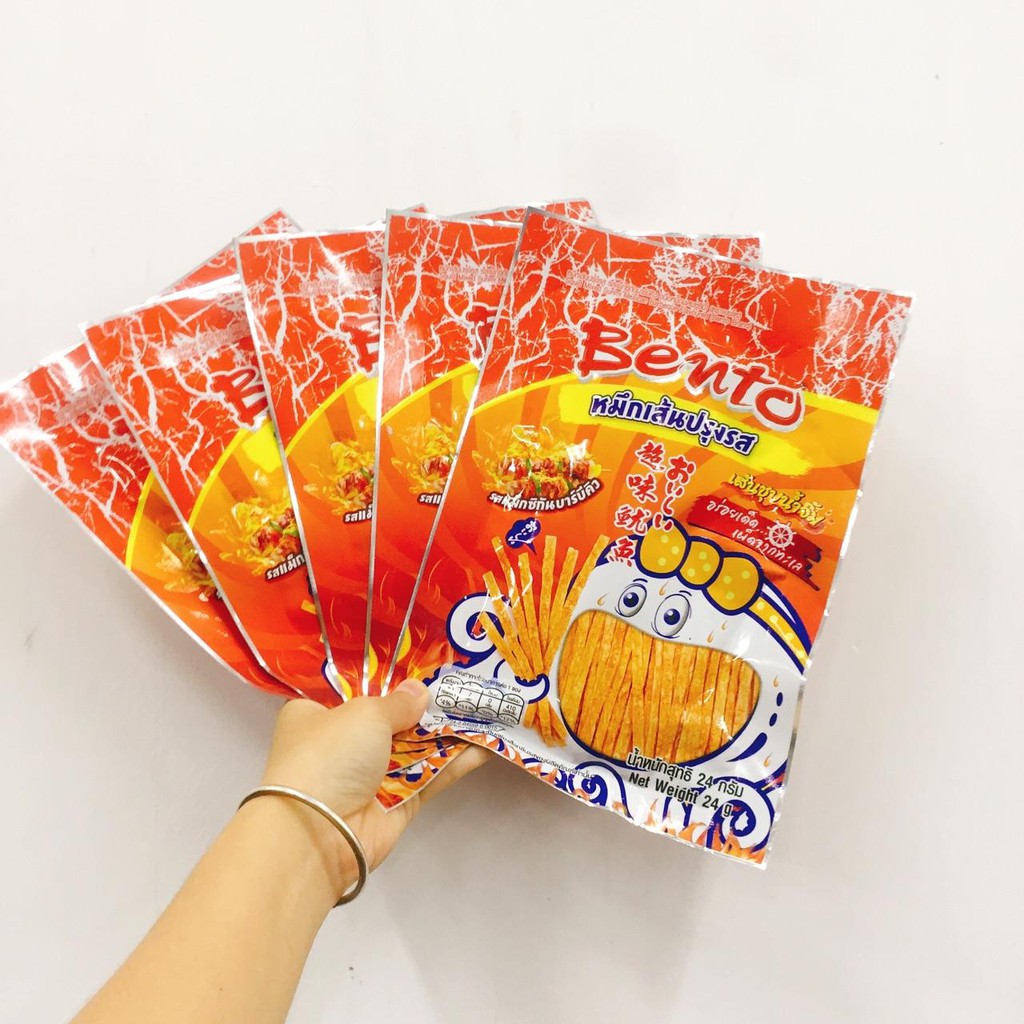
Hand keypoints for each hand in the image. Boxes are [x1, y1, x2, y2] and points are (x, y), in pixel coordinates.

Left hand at [254, 681, 487, 902]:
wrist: (319, 832)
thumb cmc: (330, 754)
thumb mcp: (365, 713)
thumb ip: (399, 702)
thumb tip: (420, 691)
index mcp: (316, 715)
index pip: (350, 690)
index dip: (384, 678)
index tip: (418, 663)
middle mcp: (342, 744)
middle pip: (390, 718)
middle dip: (423, 705)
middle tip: (461, 684)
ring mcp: (370, 776)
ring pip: (415, 748)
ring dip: (446, 732)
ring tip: (482, 708)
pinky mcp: (396, 804)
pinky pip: (429, 776)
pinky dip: (455, 762)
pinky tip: (485, 745)